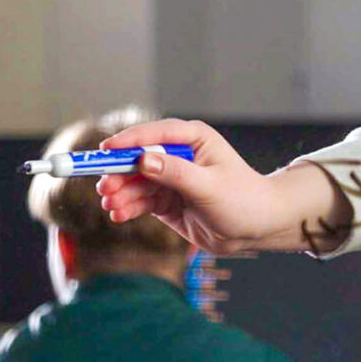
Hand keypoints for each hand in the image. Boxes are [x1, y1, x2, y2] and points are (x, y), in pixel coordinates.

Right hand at [94, 118, 340, 254]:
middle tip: (104, 187)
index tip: (106, 148)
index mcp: (194, 139)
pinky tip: (118, 214)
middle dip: (119, 172)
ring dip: (120, 192)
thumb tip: (143, 160)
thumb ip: (176, 174)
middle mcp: (179, 155)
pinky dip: (128, 206)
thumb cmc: (243, 200)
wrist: (256, 228)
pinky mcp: (165, 200)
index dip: (129, 140)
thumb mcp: (209, 186)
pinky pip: (140, 200)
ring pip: (135, 181)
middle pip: (138, 158)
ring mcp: (170, 178)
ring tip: (111, 205)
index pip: (155, 133)